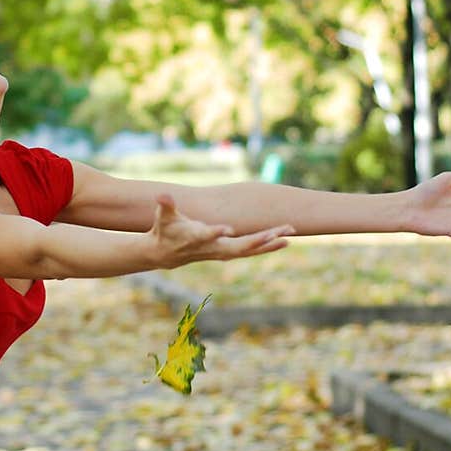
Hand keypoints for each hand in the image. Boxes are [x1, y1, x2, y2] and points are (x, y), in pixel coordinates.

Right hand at [148, 193, 293, 268]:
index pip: (207, 235)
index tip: (227, 229)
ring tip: (289, 236)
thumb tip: (162, 195)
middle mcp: (213, 247)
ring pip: (249, 250)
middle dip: (258, 240)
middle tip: (278, 233)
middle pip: (239, 246)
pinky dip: (268, 246)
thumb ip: (165, 205)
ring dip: (269, 244)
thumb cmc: (166, 231)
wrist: (166, 255)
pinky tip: (284, 240)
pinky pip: (252, 251)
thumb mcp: (164, 217)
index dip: (215, 232)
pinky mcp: (229, 252)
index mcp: (196, 237)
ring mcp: (222, 252)